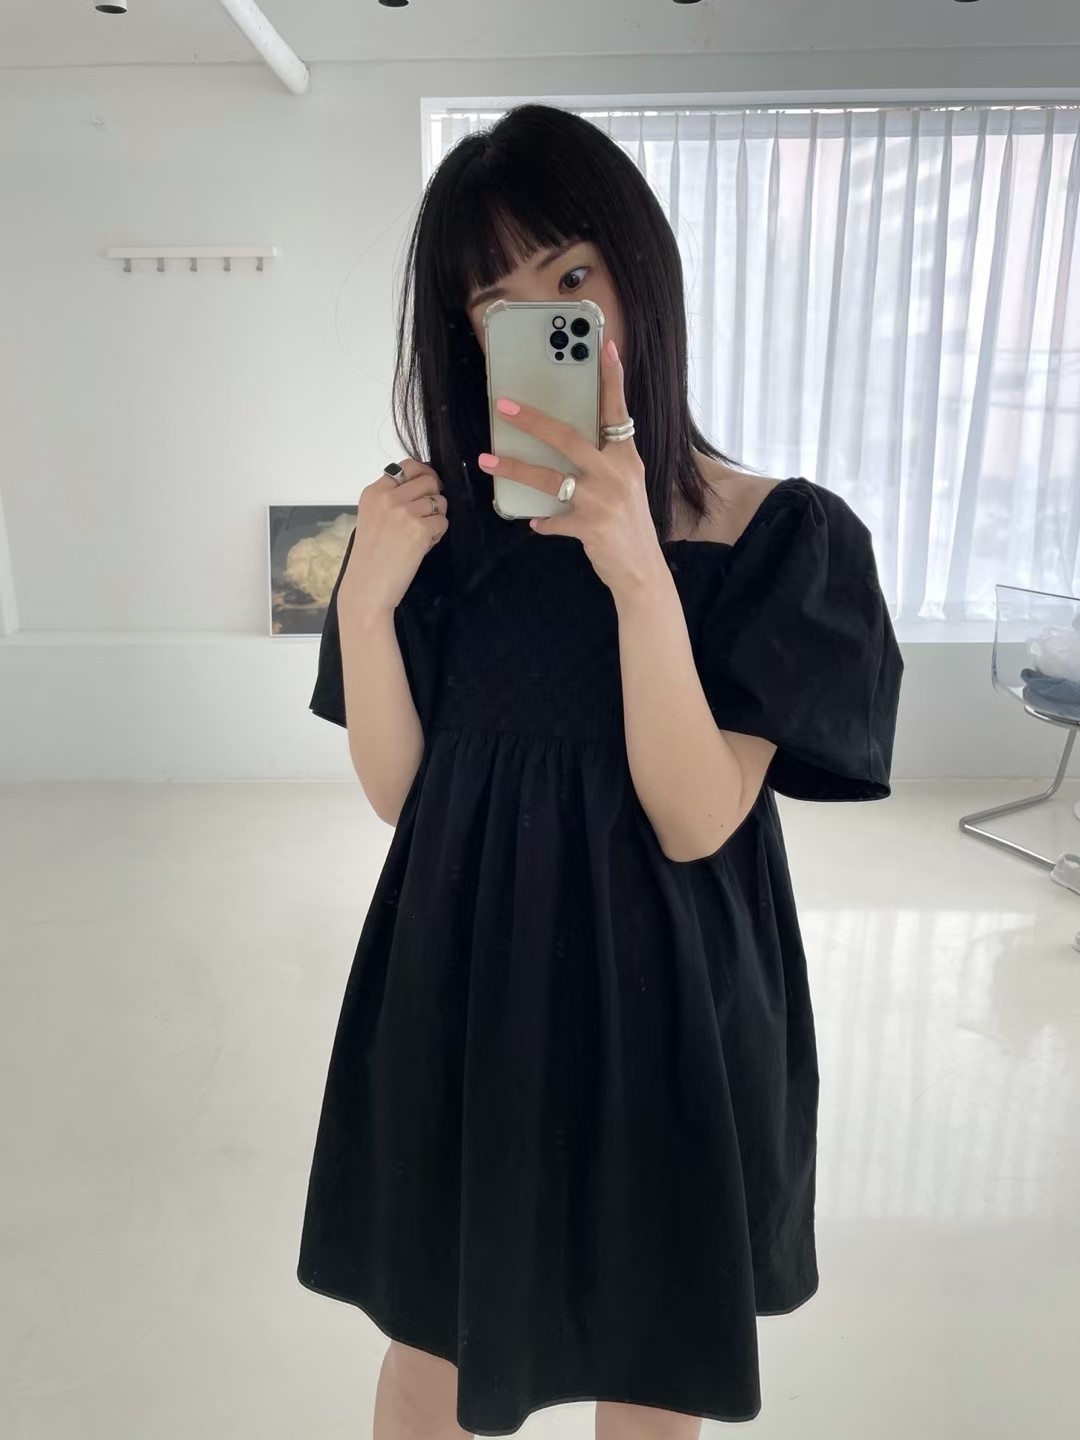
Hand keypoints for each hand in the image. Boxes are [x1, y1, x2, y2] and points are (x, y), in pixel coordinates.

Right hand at [339, 458, 447, 617]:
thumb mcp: (371, 517)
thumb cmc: (370, 558)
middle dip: (434, 495)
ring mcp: (405, 512)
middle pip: (428, 480)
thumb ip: (391, 499)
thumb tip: (421, 483)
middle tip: (429, 513)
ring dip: (436, 517)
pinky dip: (437, 534)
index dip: (423, 474)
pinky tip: (422, 546)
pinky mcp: (420, 529)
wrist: (367, 587)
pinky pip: (443, 522)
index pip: (407, 466)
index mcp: (374, 492)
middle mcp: (389, 498)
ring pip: (439, 501)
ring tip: (421, 534)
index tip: (428, 486)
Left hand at [476, 340, 666, 600]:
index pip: (618, 410)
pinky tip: (532, 522)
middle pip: (568, 438)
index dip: (612, 379)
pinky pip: (553, 521)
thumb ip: (604, 463)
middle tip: (504, 405)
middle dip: (533, 420)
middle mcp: (616, 474)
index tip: (606, 346)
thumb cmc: (629, 524)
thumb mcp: (626, 486)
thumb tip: (569, 447)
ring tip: (487, 461)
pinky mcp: (590, 527)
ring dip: (514, 469)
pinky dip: (541, 522)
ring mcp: (602, 500)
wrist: (642, 569)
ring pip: (549, 478)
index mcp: (627, 458)